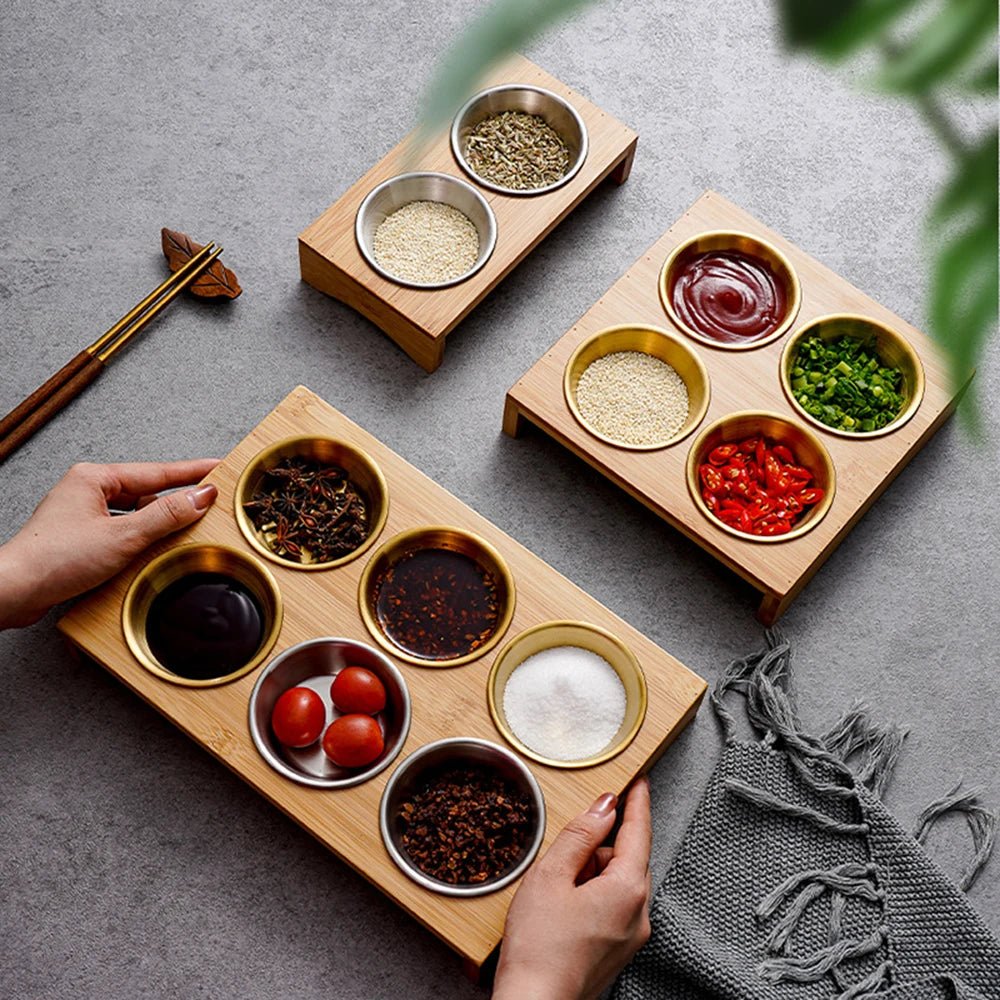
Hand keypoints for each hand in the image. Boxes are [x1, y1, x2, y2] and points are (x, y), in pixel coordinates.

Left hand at [0, 459, 219, 628]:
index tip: (218, 467)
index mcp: (94, 478)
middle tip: (210, 501)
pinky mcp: (82, 537)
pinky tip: (156, 547)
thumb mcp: (124, 536)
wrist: (15, 591)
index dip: (192, 472)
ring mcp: (83, 514)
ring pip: (135, 512)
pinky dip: (143, 537)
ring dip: (159, 522)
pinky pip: (123, 529)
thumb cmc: (54, 560)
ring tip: (187, 527)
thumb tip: (200, 498)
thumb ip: (166, 516)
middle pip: (146, 491)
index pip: (156, 471)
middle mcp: (87, 491)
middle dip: (177, 499)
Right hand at [493, 777, 651, 999]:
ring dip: (589, 876)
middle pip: (624, 859)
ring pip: (615, 883)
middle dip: (595, 849)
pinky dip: (590, 897)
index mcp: (628, 889)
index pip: (638, 832)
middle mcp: (639, 913)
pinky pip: (611, 907)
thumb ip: (580, 835)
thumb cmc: (539, 946)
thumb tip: (604, 807)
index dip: (637, 803)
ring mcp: (631, 936)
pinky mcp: (618, 951)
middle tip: (560, 861)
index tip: (638, 781)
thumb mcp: (551, 875)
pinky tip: (561, 911)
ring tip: (554, 894)